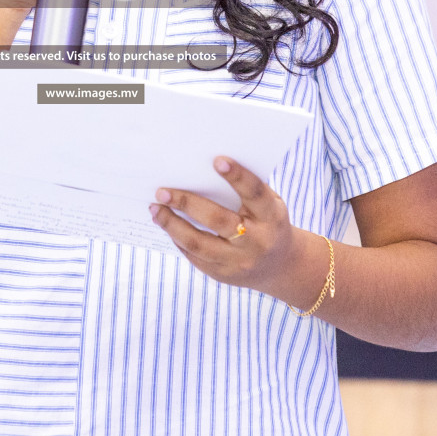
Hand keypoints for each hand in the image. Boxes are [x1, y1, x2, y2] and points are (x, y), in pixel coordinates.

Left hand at [148, 156, 297, 295]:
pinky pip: (195, 257)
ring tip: (155, 209)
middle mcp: (257, 241)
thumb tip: (202, 168)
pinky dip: (178, 239)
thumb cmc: (267, 221)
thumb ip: (245, 190)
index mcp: (272, 217)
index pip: (255, 194)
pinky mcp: (223, 275)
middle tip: (162, 191)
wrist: (280, 266)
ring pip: (199, 243)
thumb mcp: (268, 205)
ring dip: (172, 225)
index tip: (217, 160)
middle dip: (187, 202)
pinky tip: (167, 225)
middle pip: (218, 220)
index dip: (238, 177)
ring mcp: (239, 262)